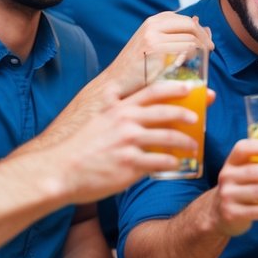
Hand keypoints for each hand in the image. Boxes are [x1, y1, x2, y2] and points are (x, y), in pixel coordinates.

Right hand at [59, 79, 206, 201]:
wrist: (59, 170)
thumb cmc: (77, 149)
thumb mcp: (97, 122)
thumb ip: (117, 118)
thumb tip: (136, 120)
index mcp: (118, 108)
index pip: (152, 91)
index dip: (174, 88)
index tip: (190, 88)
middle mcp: (125, 121)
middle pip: (166, 111)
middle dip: (187, 113)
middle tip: (198, 118)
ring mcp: (128, 142)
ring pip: (168, 137)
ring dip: (186, 141)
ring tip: (193, 146)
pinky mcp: (129, 164)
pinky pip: (160, 161)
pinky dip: (173, 162)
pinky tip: (177, 164)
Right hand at [107, 12, 214, 95]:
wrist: (115, 84)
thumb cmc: (137, 70)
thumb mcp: (152, 47)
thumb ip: (172, 37)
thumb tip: (203, 29)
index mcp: (153, 21)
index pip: (185, 19)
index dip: (199, 30)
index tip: (206, 42)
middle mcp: (152, 25)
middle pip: (191, 26)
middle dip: (204, 38)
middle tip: (209, 50)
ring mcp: (153, 36)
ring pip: (190, 38)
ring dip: (201, 49)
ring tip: (201, 60)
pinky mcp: (155, 50)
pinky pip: (185, 49)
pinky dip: (192, 57)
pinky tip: (190, 66)